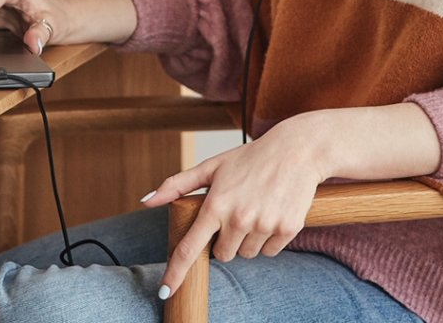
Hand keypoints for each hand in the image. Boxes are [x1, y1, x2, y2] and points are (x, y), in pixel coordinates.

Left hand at [141, 119, 323, 297]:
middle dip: (225, 240)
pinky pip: (269, 252)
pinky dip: (268, 239)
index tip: (164, 291)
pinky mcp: (287, 229)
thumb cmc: (249, 158)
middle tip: (235, 213)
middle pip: (222, 255)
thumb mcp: (211, 166)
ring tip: (255, 208)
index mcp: (216, 204)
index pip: (190, 247)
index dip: (176, 272)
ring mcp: (264, 225)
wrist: (296, 150)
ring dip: (247, 240)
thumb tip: (146, 201)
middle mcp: (239, 218)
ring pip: (247, 254)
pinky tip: (271, 213)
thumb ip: (177, 185)